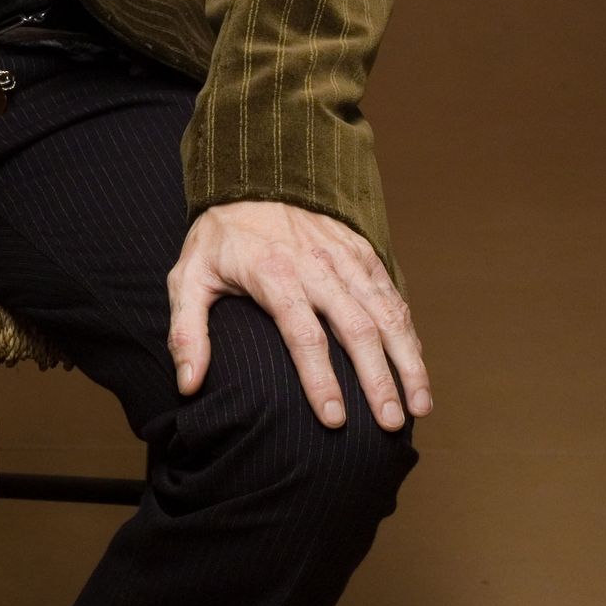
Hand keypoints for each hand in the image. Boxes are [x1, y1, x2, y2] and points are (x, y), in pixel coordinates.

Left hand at [168, 201, 431, 431]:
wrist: (253, 179)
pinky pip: (391, 295)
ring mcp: (345, 257)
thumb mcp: (188, 278)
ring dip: (407, 361)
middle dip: (377, 380)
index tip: (334, 420)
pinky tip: (415, 365)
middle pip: (357, 329)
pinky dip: (408, 331)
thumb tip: (187, 384)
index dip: (320, 380)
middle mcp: (317, 266)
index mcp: (274, 274)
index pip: (304, 335)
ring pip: (386, 314)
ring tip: (419, 406)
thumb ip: (186, 331)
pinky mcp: (362, 251)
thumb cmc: (219, 239)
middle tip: (389, 425)